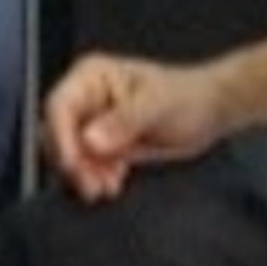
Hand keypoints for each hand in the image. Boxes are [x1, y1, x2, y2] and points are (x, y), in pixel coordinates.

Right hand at [42, 52, 232, 200]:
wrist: (210, 113)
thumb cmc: (187, 97)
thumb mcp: (157, 105)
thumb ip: (123, 121)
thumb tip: (90, 141)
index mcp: (90, 77)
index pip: (59, 107)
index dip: (61, 138)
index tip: (73, 165)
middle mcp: (85, 98)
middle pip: (56, 133)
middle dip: (71, 163)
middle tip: (93, 186)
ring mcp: (92, 123)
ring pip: (68, 154)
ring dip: (82, 175)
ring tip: (107, 188)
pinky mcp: (103, 145)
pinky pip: (85, 166)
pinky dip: (94, 179)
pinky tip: (114, 185)